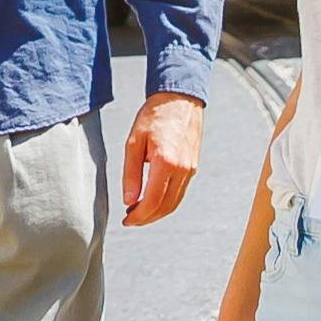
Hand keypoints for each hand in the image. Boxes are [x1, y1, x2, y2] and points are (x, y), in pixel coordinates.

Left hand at [122, 92, 203, 225]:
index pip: (153, 201)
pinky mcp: (193, 167)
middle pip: (165, 207)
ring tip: (139, 213)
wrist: (179, 100)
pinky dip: (167, 202)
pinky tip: (153, 200)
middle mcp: (182, 170)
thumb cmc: (154, 116)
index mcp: (166, 163)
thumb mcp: (133, 142)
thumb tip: (129, 200)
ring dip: (157, 213)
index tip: (127, 220)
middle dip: (147, 218)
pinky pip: (180, 192)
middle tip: (131, 220)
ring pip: (175, 203)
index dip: (139, 216)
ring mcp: (190, 170)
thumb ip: (130, 173)